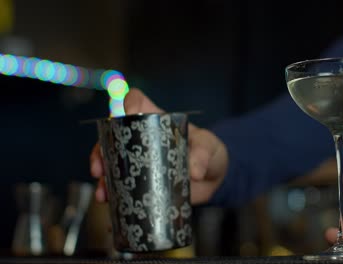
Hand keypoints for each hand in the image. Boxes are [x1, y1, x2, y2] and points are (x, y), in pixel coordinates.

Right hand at [89, 88, 228, 204]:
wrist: (213, 178)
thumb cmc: (209, 152)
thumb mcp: (209, 148)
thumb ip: (203, 156)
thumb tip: (195, 171)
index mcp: (158, 122)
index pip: (138, 102)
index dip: (127, 103)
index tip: (122, 113)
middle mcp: (143, 139)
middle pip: (114, 136)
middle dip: (101, 151)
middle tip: (99, 169)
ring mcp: (141, 161)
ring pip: (113, 163)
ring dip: (104, 178)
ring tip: (103, 193)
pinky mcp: (143, 181)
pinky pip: (123, 186)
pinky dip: (114, 196)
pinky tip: (110, 205)